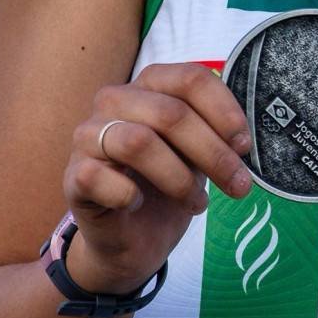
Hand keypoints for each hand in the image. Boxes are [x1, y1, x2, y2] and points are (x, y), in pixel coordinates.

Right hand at [63, 62, 252, 292]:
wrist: (135, 238)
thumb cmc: (170, 185)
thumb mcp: (202, 154)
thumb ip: (219, 135)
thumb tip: (242, 141)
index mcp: (150, 87)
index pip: (190, 78)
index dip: (225, 111)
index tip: (244, 147)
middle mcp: (114, 101)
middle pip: (171, 113)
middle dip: (213, 153)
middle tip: (238, 186)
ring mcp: (88, 137)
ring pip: (138, 142)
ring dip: (178, 179)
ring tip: (197, 203)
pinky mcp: (73, 176)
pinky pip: (96, 176)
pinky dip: (127, 195)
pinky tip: (138, 204)